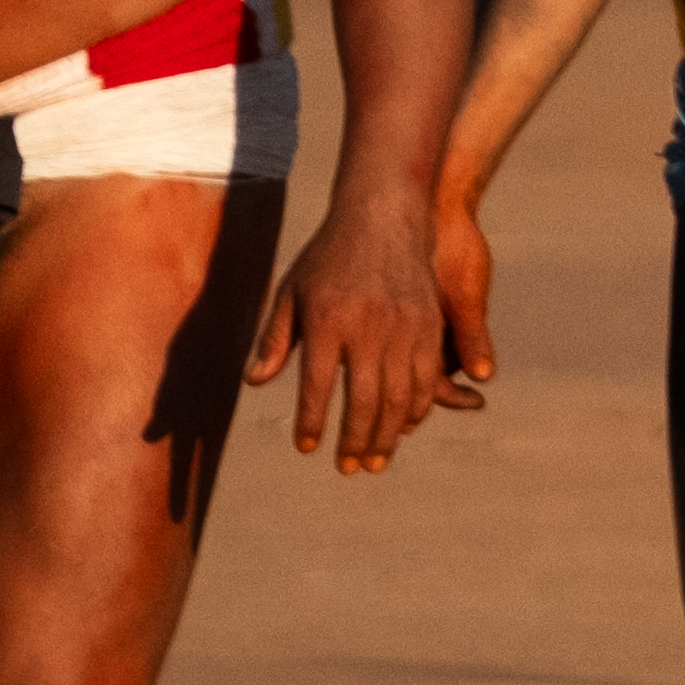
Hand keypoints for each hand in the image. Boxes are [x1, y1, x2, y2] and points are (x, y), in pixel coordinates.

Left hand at [252, 196, 491, 470]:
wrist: (384, 215)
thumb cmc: (329, 256)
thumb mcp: (291, 291)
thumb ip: (276, 339)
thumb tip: (254, 382)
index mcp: (327, 322)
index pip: (315, 388)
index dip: (310, 424)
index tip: (306, 448)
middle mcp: (368, 329)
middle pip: (363, 402)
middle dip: (354, 442)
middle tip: (347, 468)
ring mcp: (404, 328)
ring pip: (399, 398)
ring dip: (386, 435)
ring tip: (375, 459)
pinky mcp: (430, 326)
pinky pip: (428, 379)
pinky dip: (418, 408)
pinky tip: (404, 425)